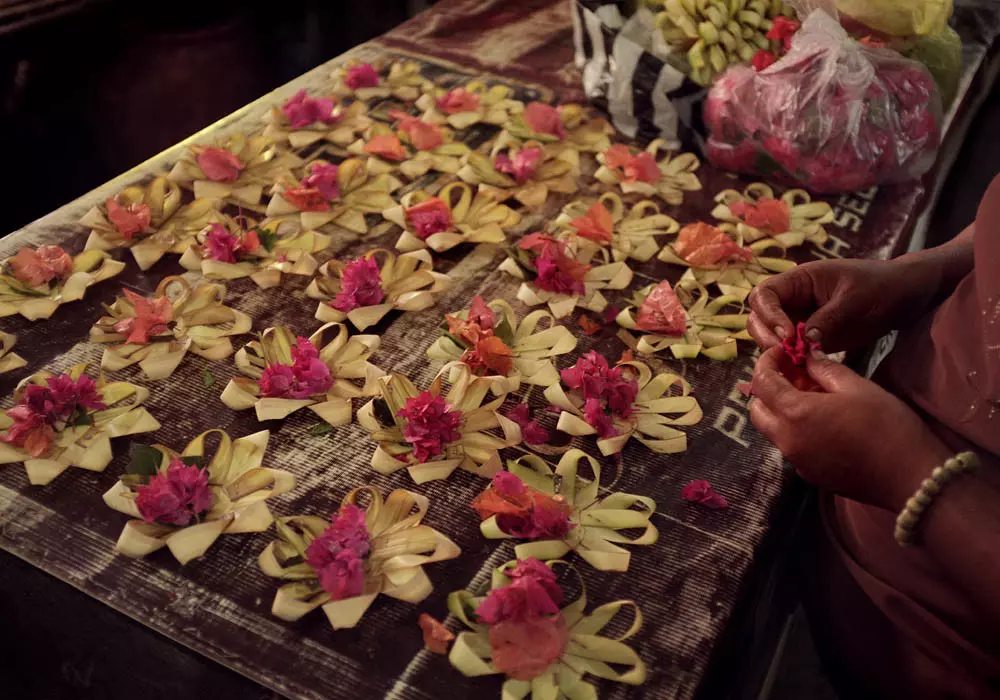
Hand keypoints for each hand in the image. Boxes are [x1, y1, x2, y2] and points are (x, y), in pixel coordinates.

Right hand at [747, 258, 938, 351]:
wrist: (907, 296)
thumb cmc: (882, 286)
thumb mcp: (855, 301)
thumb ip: (827, 320)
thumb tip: (802, 342)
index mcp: (800, 280)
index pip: (764, 295)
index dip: (769, 315)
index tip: (787, 334)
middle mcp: (794, 300)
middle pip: (759, 318)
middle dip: (767, 337)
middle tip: (787, 355)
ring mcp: (801, 320)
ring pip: (772, 338)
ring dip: (778, 353)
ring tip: (796, 366)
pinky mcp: (813, 339)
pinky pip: (792, 352)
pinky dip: (793, 363)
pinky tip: (804, 374)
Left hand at [749, 347, 950, 510]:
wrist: (910, 477)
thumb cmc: (887, 425)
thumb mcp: (856, 387)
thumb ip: (824, 369)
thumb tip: (806, 357)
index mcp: (794, 413)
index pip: (762, 382)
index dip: (767, 361)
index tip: (782, 350)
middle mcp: (786, 440)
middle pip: (757, 410)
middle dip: (767, 389)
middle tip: (794, 374)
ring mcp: (796, 461)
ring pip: (772, 430)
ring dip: (780, 410)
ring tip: (812, 396)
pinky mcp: (809, 475)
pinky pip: (790, 446)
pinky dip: (794, 429)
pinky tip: (823, 422)